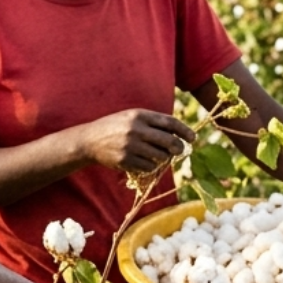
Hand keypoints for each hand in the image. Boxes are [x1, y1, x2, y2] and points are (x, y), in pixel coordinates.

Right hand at [75, 110, 196, 174]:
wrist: (89, 140)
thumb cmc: (115, 127)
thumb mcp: (131, 117)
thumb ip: (153, 122)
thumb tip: (180, 135)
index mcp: (139, 115)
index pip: (169, 122)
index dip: (184, 131)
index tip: (193, 138)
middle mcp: (135, 129)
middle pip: (169, 141)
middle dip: (178, 148)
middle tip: (179, 150)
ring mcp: (130, 146)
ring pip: (161, 156)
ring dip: (163, 158)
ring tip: (155, 154)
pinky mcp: (125, 160)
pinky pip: (149, 167)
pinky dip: (150, 166)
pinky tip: (143, 161)